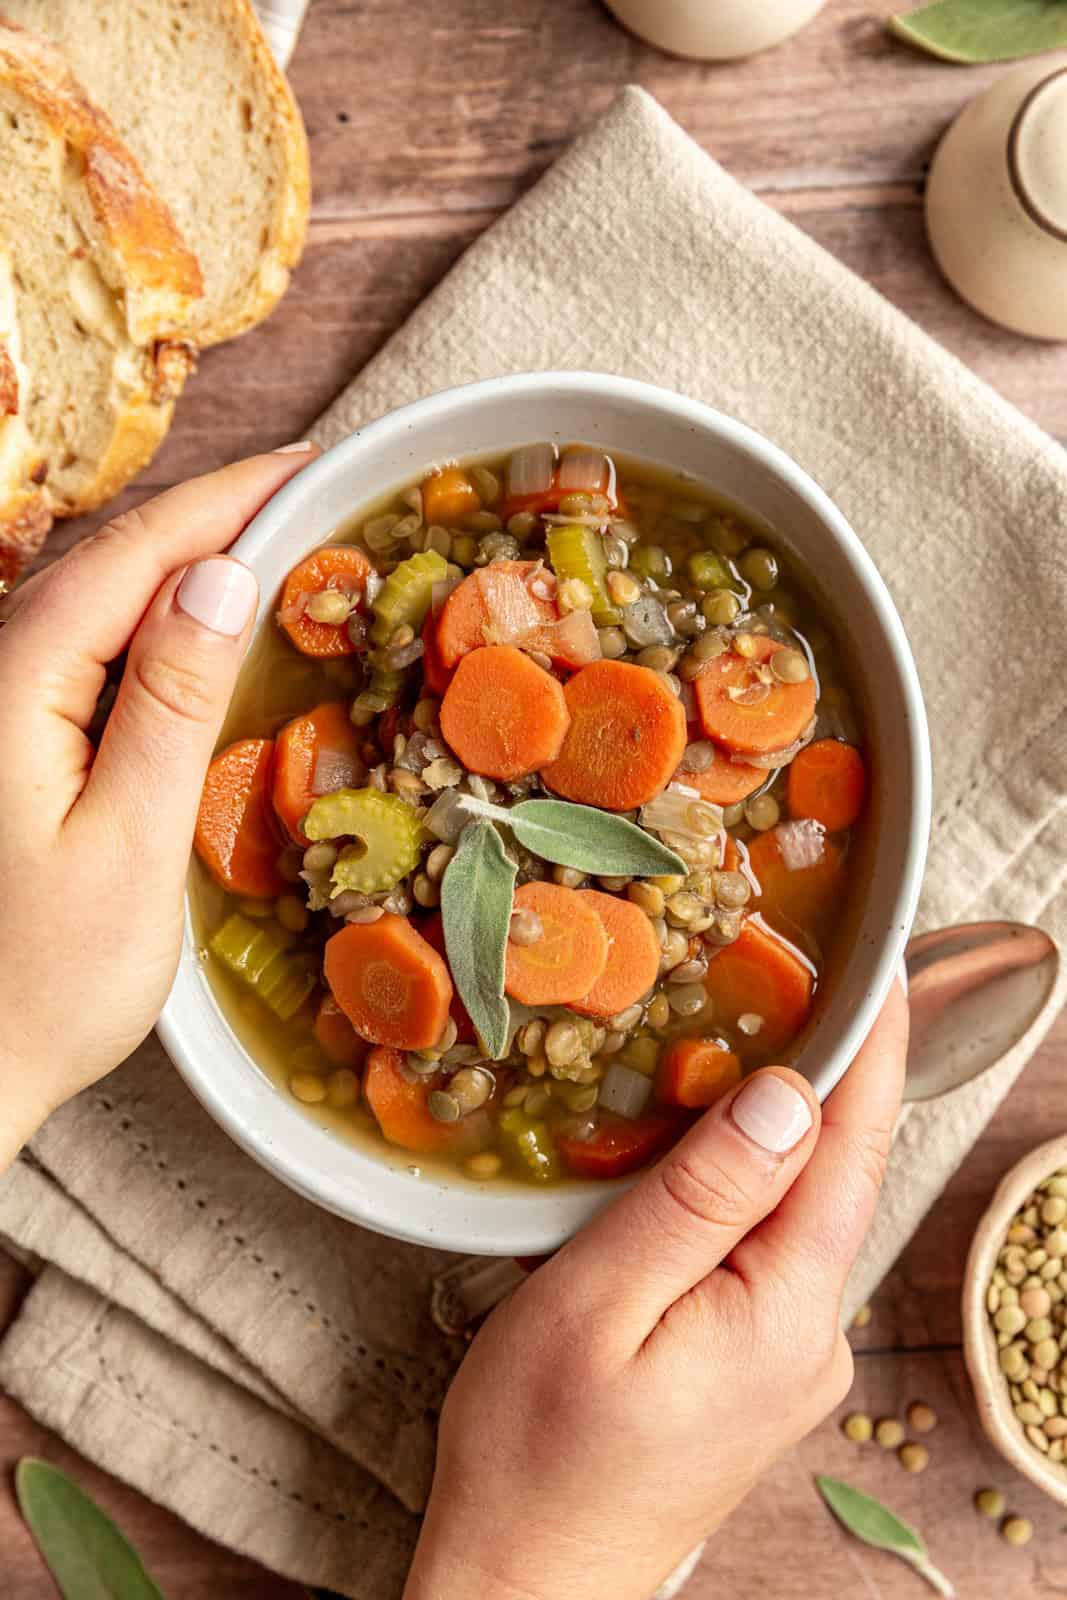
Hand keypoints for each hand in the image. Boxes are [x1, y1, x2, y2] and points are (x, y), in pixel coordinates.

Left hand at [0, 446, 316, 1165]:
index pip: (129, 556)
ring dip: (182, 562)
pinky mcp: (10, 741)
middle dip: (210, 515)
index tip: (310, 460)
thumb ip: (169, 703)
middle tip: (310, 491)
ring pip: (95, 599)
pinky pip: (86, 650)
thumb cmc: (40, 982)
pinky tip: (199, 628)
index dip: (224, 499)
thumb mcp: (127, 844)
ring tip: (271, 540)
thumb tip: (222, 577)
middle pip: (108, 560)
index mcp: (10, 685)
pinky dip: (153, 622)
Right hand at [406, 988, 907, 1599]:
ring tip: (734, 1045)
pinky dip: (743, 1188)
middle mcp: (812, 1336)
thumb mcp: (597, 1304)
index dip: (871, 1048)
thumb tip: (787, 1097)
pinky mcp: (758, 1370)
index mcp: (784, 1312)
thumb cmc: (536, 1453)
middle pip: (830, 1175)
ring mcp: (790, 1359)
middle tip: (785, 975)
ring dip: (772, 1130)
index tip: (878, 964)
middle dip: (820, 1073)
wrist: (528, 1585)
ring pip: (795, 1212)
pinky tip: (696, 1158)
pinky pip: (766, 1252)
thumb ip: (697, 1199)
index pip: (852, 1149)